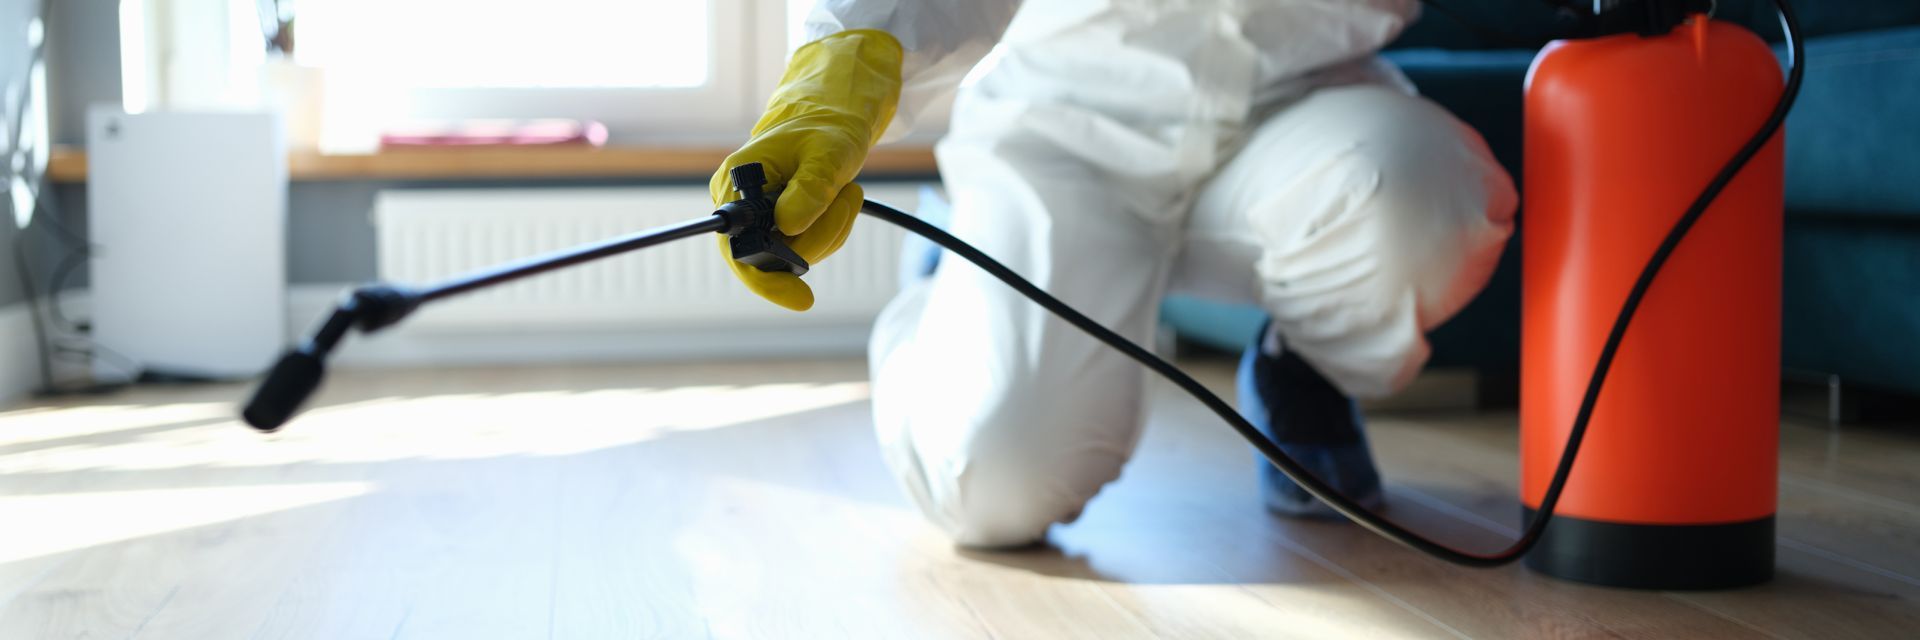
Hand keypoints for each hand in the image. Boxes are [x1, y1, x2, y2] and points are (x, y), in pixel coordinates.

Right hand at [711, 29, 903, 310]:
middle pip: (773, 257)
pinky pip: (809, 248)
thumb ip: (809, 191)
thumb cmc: (826, 128)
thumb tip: (790, 229)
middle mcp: (740, 204)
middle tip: (847, 198)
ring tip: (845, 190)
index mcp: (737, 183)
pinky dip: (832, 230)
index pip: (739, 250)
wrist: (832, 118)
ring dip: (832, 229)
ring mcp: (760, 218)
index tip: (800, 298)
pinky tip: (841, 199)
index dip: (766, 278)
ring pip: (798, 255)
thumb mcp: (827, 155)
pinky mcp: (780, 224)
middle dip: (818, 238)